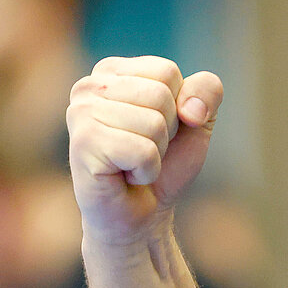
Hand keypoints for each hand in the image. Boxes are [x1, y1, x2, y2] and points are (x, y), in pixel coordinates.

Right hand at [66, 56, 221, 248]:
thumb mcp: (198, 120)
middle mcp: (89, 86)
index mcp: (112, 71)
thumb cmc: (165, 164)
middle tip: (145, 149)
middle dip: (167, 131)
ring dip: (156, 153)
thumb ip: (206, 91)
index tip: (159, 128)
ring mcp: (81, 113)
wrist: (141, 215)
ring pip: (154, 123)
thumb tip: (190, 108)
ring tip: (133, 163)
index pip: (168, 71)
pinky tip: (126, 176)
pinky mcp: (83, 144)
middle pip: (161, 95)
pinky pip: (143, 151)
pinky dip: (146, 171)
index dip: (179, 107)